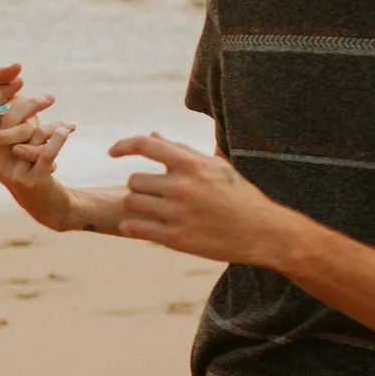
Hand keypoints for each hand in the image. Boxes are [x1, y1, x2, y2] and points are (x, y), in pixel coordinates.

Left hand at [110, 132, 302, 264]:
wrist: (262, 232)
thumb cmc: (239, 195)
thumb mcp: (215, 166)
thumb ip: (181, 150)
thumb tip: (153, 136)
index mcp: (192, 165)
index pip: (144, 145)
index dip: (123, 145)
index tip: (112, 152)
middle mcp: (182, 187)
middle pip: (133, 180)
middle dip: (138, 187)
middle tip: (150, 194)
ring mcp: (177, 214)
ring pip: (131, 203)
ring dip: (134, 206)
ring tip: (147, 209)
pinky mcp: (175, 239)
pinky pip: (135, 228)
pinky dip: (131, 225)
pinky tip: (137, 225)